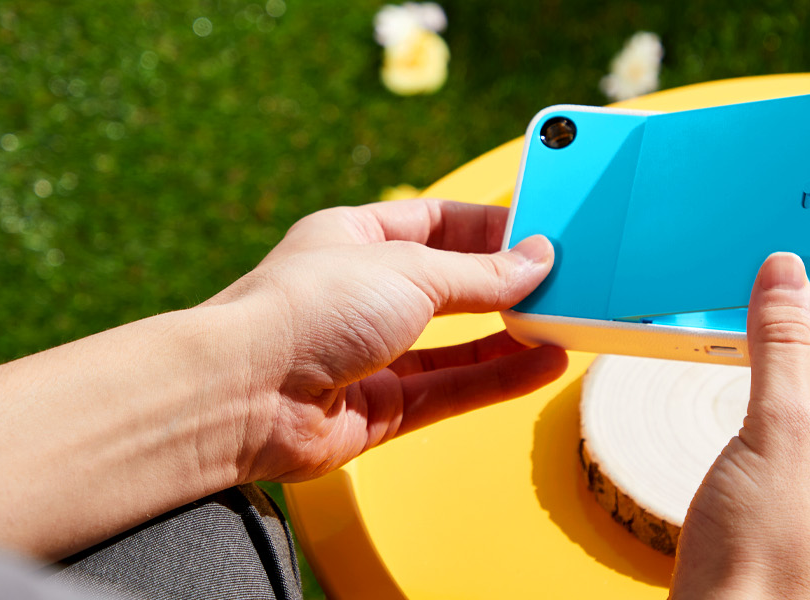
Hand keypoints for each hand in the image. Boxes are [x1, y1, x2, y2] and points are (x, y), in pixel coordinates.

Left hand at [201, 198, 568, 482]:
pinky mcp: (379, 409)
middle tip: (563, 281)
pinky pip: (450, 390)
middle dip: (504, 284)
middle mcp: (361, 295)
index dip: (489, 228)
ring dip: (509, 335)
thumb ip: (479, 274)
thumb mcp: (408, 271)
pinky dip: (496, 378)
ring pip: (454, 344)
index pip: (435, 223)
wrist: (244, 394)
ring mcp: (369, 355)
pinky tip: (541, 365)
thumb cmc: (306, 310)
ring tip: (566, 325)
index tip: (541, 233)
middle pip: (448, 285)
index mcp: (354, 239)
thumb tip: (535, 260)